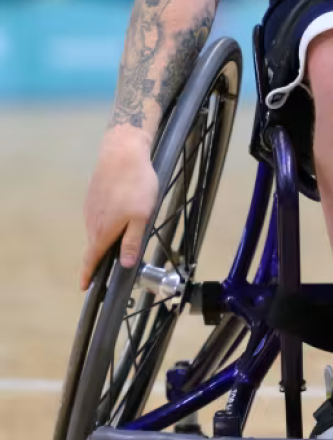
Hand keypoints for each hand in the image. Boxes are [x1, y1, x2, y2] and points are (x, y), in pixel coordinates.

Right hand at [81, 130, 157, 289]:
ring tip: (120, 240)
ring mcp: (91, 208)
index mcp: (103, 231)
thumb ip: (132, 242)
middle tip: (111, 266)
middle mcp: (92, 222)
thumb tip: (125, 265)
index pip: (92, 259)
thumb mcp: (141, 216)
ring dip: (105, 238)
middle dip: (101, 258)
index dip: (88, 275)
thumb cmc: (135, 184)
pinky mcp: (93, 196)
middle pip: (95, 246)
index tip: (84, 287)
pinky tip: (119, 216)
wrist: (122, 152)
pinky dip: (106, 223)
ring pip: (97, 230)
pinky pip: (98, 217)